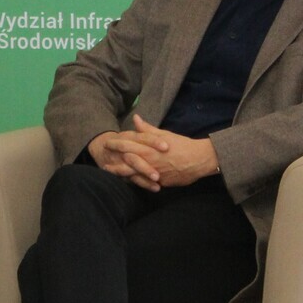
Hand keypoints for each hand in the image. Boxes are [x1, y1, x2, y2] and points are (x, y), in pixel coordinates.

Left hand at [88, 115, 219, 189]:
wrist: (199, 160)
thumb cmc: (181, 145)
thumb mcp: (164, 135)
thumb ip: (147, 129)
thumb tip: (135, 118)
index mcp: (149, 148)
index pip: (127, 145)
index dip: (115, 144)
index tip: (106, 143)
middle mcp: (149, 162)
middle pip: (126, 163)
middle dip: (113, 162)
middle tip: (103, 162)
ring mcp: (153, 174)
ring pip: (133, 175)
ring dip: (120, 174)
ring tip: (111, 173)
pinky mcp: (160, 183)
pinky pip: (145, 183)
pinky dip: (136, 182)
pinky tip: (128, 182)